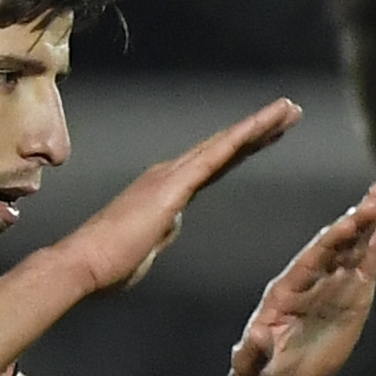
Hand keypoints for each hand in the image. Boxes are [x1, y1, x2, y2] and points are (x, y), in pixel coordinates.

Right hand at [51, 101, 302, 298]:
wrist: (84, 265)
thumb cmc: (109, 265)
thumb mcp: (147, 247)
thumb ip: (161, 232)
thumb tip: (168, 225)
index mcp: (168, 190)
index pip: (216, 165)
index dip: (244, 148)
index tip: (270, 136)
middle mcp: (171, 174)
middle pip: (225, 148)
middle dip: (260, 129)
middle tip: (290, 110)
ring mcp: (172, 176)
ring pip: (225, 145)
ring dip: (258, 125)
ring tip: (288, 109)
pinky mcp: (174, 186)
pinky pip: (215, 157)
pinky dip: (240, 138)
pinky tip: (263, 126)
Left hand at [230, 184, 375, 375]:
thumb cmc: (261, 370)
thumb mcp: (251, 364)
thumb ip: (252, 350)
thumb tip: (257, 335)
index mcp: (286, 289)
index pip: (312, 259)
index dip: (331, 241)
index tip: (350, 222)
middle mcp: (311, 279)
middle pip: (336, 245)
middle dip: (357, 222)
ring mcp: (333, 284)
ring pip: (355, 248)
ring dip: (374, 223)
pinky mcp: (353, 295)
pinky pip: (369, 265)